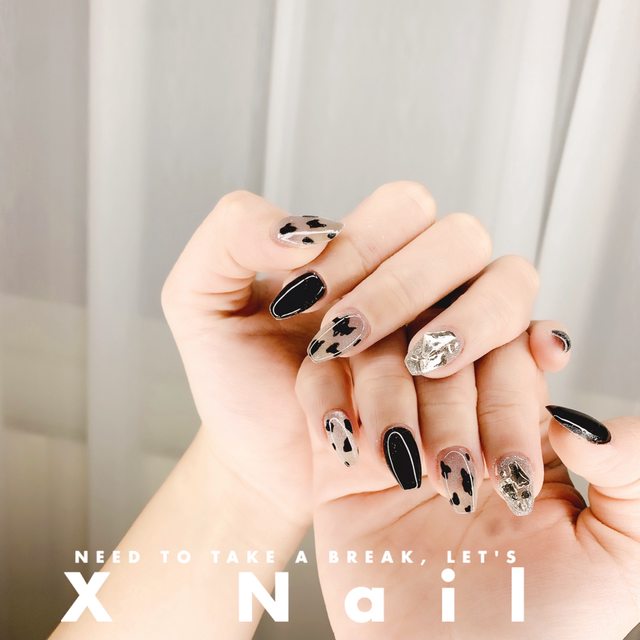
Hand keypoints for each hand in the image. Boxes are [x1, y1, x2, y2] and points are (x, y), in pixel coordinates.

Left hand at [162, 181, 526, 522]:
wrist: (262, 458)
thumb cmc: (237, 381)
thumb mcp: (200, 301)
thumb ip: (230, 237)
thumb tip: (308, 228)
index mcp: (362, 250)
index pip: (403, 208)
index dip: (364, 248)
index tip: (305, 305)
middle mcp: (417, 280)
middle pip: (461, 240)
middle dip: (407, 288)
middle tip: (347, 342)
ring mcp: (453, 326)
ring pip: (505, 287)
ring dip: (469, 326)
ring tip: (420, 369)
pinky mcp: (477, 380)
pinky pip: (531, 346)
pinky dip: (537, 345)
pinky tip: (534, 357)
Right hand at [297, 331, 639, 638]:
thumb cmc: (535, 628)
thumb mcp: (618, 558)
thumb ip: (633, 474)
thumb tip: (585, 419)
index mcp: (517, 427)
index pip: (511, 345)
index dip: (518, 351)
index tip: (540, 358)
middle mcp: (451, 416)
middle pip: (439, 341)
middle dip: (455, 403)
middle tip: (464, 473)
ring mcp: (389, 428)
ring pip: (376, 352)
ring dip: (391, 400)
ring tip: (409, 472)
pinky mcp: (334, 455)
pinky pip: (315, 387)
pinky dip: (326, 400)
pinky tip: (352, 449)